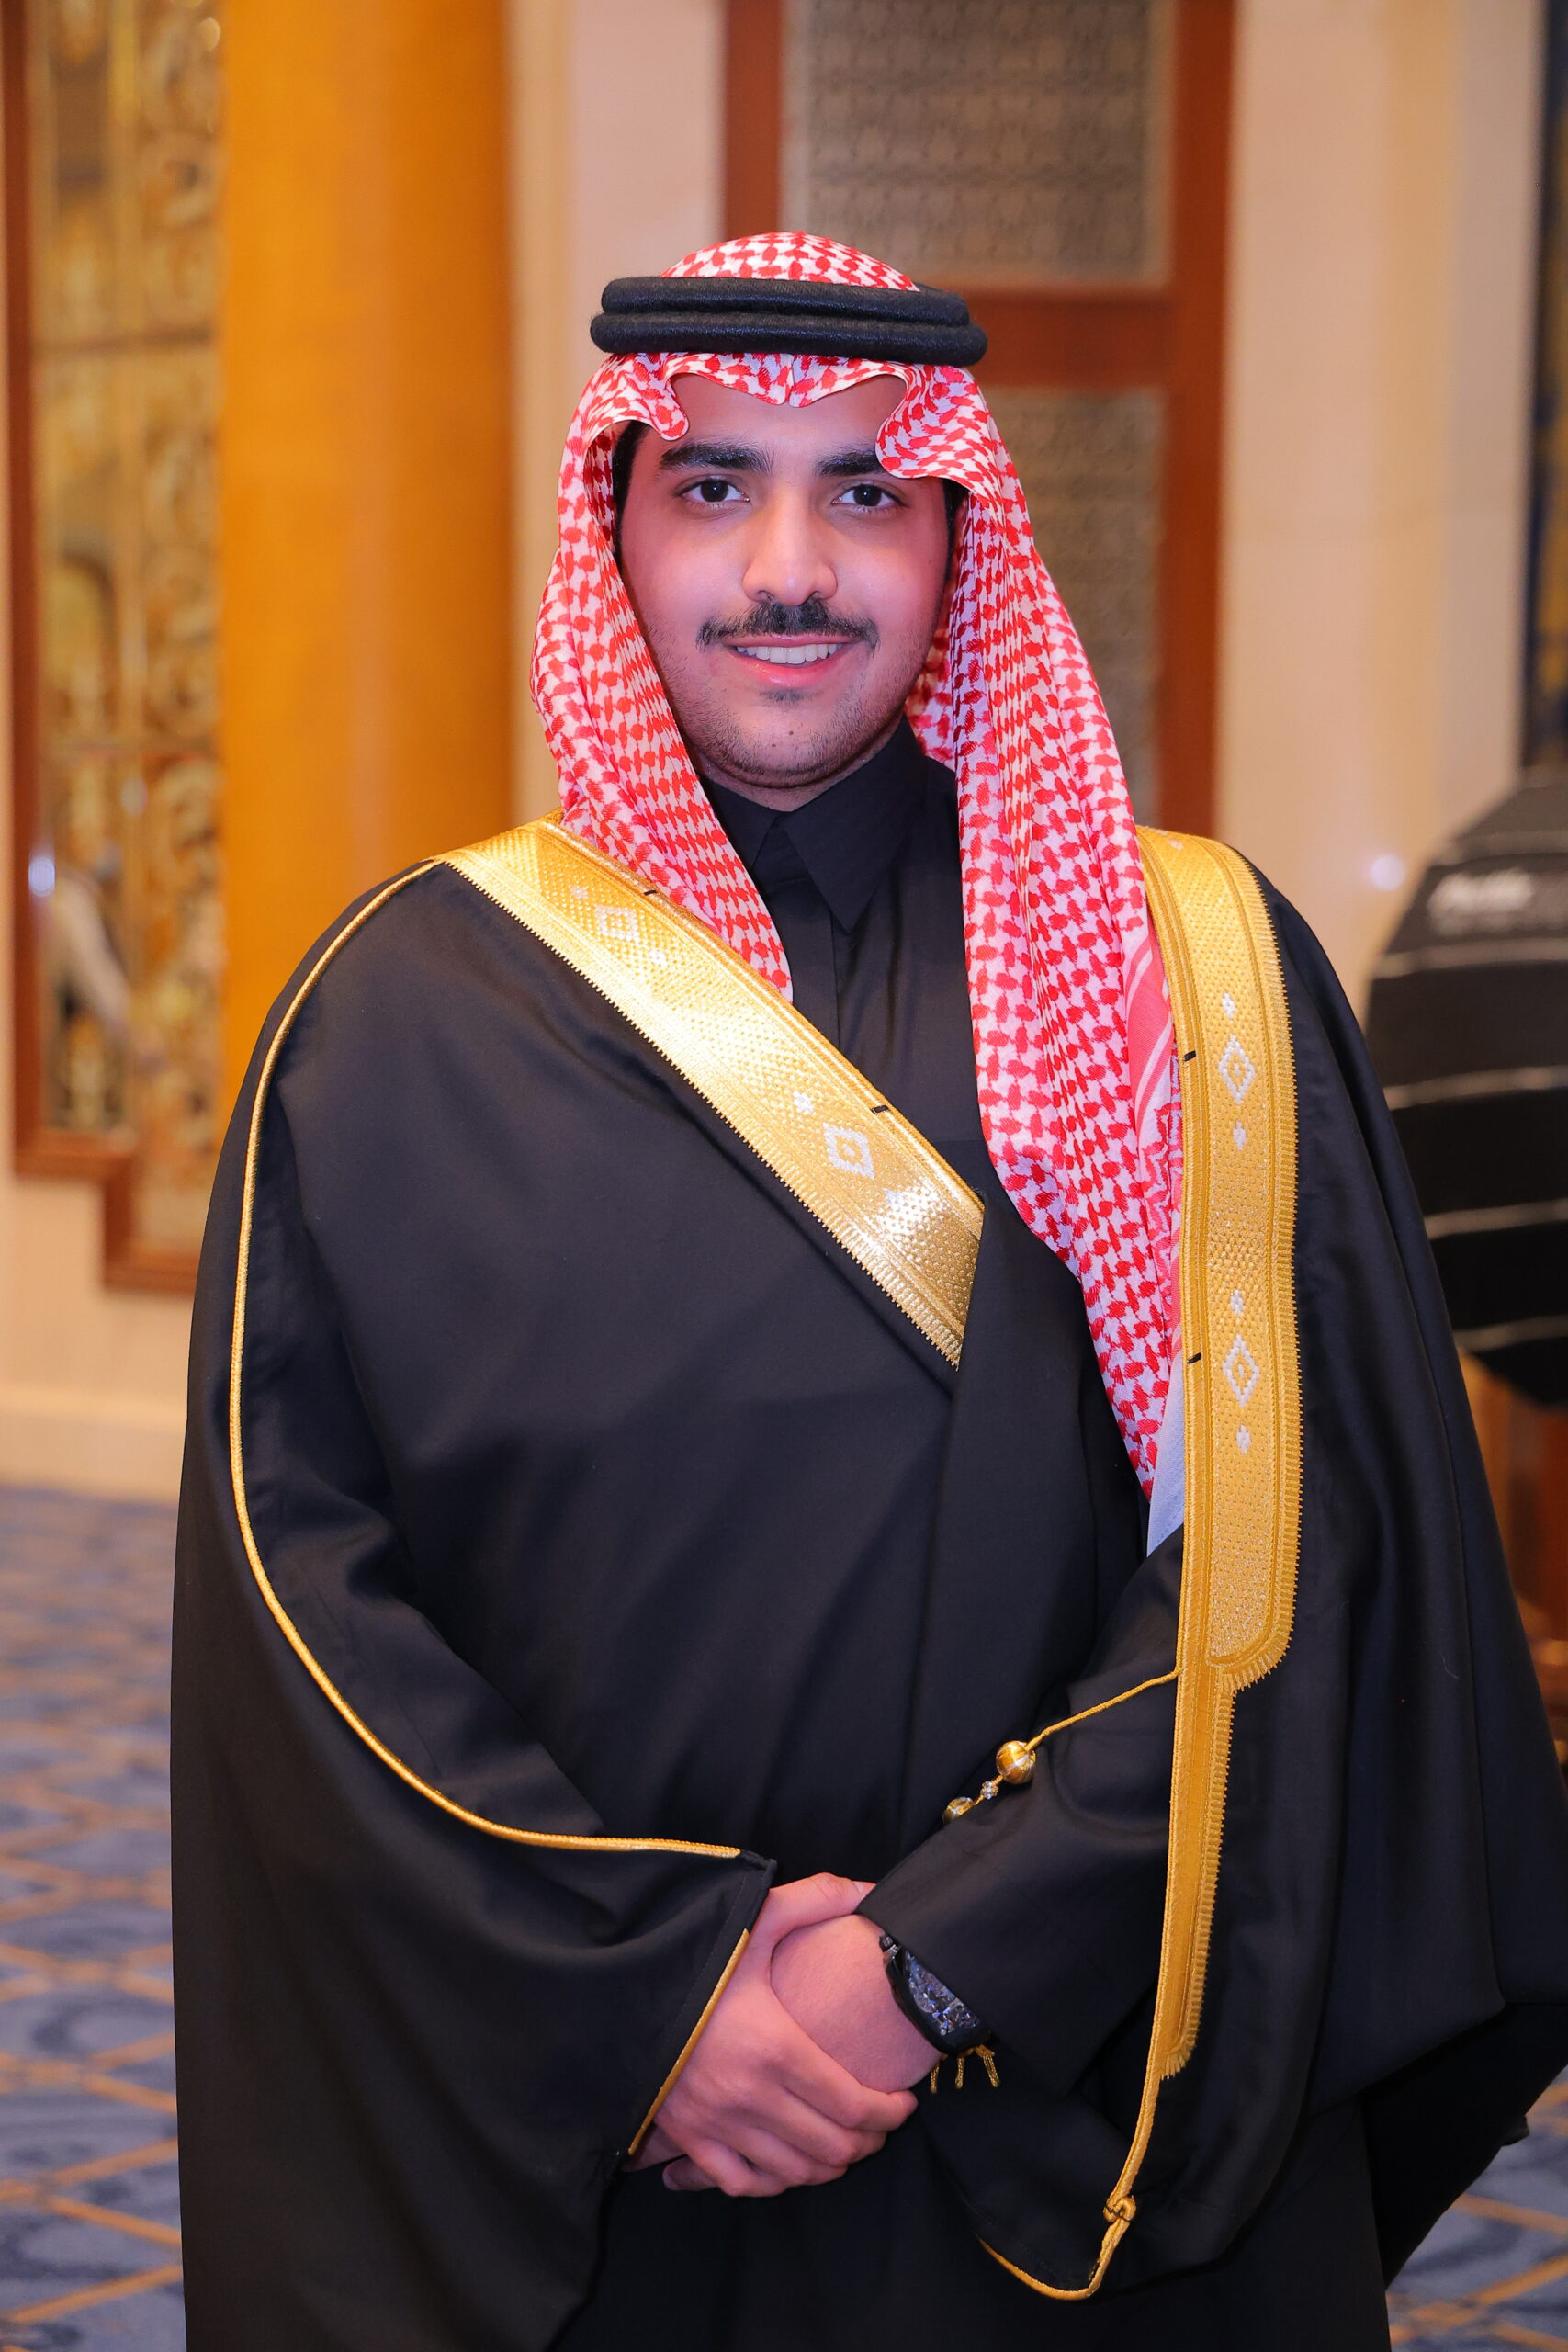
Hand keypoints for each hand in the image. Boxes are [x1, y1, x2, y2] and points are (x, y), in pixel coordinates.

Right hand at [629, 1873, 916, 2196]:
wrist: (614, 1985)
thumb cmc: (691, 1953)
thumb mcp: (752, 1919)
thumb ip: (815, 1899)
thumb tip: (869, 1887)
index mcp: (775, 2046)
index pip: (854, 2104)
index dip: (889, 2112)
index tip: (904, 2103)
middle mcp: (750, 2096)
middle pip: (832, 2146)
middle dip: (868, 2141)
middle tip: (880, 2125)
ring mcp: (716, 2124)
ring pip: (794, 2172)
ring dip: (828, 2166)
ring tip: (844, 2145)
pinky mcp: (687, 2138)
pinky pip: (742, 2183)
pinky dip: (772, 2182)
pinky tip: (787, 2165)